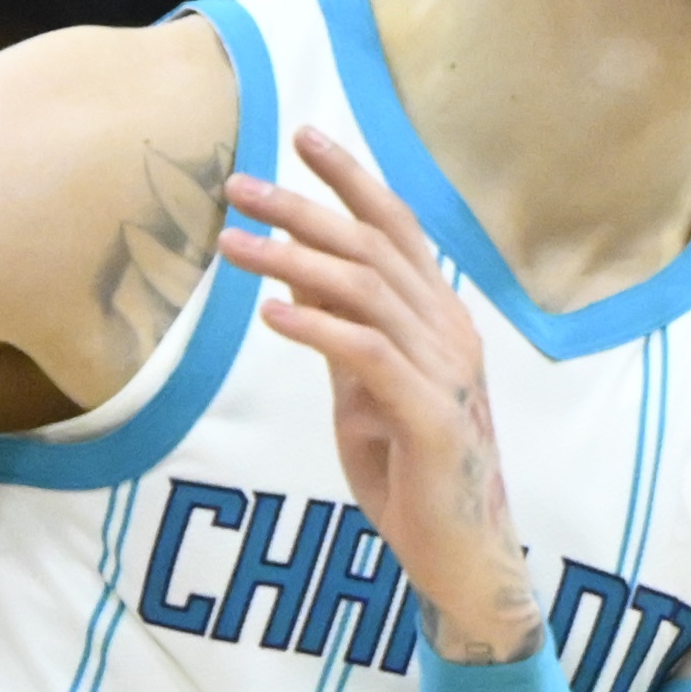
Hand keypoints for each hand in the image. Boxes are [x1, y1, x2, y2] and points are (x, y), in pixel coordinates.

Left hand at [220, 127, 541, 661]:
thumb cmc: (410, 473)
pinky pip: (369, 357)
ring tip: (232, 244)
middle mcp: (450, 334)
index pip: (397, 229)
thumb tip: (293, 267)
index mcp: (440, 320)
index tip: (303, 135)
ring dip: (294, 260)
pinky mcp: (432, 419)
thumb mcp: (361, 390)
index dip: (353, 179)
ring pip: (368, 293)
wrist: (459, 557)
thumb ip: (339, 330)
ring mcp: (446, 374)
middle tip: (238, 184)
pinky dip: (318, 328)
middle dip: (304, 208)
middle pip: (374, 248)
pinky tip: (271, 315)